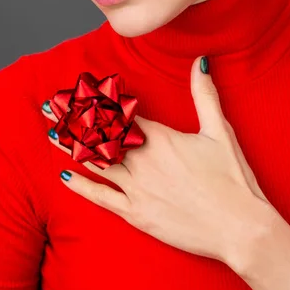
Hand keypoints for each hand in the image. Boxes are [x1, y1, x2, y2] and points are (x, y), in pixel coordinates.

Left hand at [42, 56, 271, 264]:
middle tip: (48, 107)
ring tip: (49, 132)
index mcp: (161, 138)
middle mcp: (143, 160)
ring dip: (70, 146)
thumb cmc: (232, 179)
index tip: (77, 91)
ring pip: (95, 162)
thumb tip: (200, 62)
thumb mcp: (219, 132)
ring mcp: (137, 188)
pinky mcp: (136, 213)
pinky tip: (64, 175)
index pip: (121, 113)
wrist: (240, 228)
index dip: (97, 102)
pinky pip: (101, 197)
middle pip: (100, 135)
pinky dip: (81, 186)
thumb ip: (204, 95)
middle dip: (73, 119)